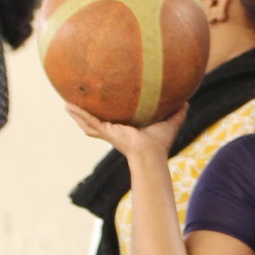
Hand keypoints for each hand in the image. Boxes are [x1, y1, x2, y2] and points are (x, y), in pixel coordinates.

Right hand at [64, 101, 187, 155]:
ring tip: (66, 105)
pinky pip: (88, 120)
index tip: (106, 107)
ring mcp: (108, 132)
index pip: (116, 122)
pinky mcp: (105, 131)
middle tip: (79, 106)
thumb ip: (178, 112)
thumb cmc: (160, 143)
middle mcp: (115, 132)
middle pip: (98, 122)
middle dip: (88, 116)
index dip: (110, 116)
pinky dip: (78, 113)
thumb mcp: (170, 122)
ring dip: (77, 115)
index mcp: (127, 131)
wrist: (151, 154)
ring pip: (88, 122)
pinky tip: (67, 106)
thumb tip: (187, 100)